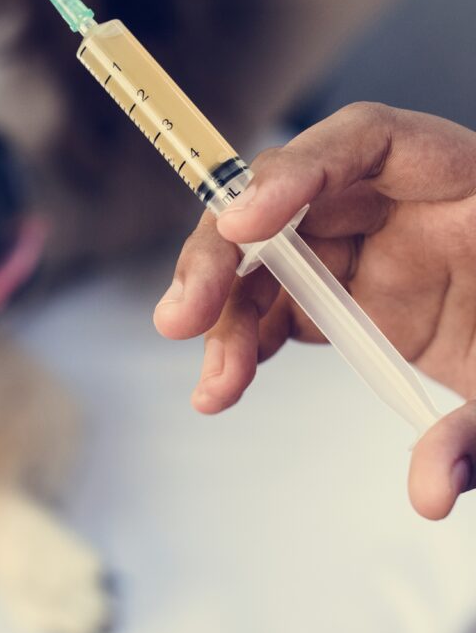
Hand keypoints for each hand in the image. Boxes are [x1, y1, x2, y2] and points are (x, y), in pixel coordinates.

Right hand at [153, 103, 475, 518]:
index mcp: (456, 179)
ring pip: (263, 261)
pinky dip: (243, 342)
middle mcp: (392, 204)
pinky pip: (276, 305)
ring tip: (214, 386)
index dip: (295, 172)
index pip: (366, 141)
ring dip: (224, 319)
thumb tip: (431, 491)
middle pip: (283, 203)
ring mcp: (360, 249)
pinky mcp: (341, 294)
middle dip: (223, 258)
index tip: (243, 224)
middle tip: (184, 315)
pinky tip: (227, 381)